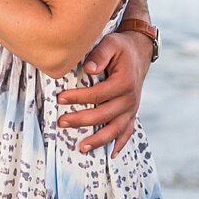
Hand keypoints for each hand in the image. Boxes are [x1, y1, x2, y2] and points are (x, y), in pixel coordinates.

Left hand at [55, 30, 152, 156]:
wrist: (139, 51)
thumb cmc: (121, 47)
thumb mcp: (111, 44)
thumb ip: (99, 55)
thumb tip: (88, 69)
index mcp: (124, 82)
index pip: (98, 94)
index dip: (78, 98)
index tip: (60, 98)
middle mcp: (130, 98)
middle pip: (104, 115)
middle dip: (81, 120)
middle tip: (61, 122)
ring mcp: (132, 108)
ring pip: (116, 129)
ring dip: (99, 140)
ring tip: (82, 147)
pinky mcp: (132, 112)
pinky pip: (128, 131)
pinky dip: (120, 144)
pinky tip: (111, 154)